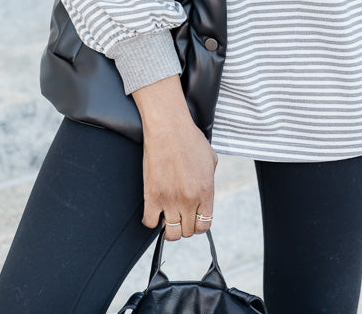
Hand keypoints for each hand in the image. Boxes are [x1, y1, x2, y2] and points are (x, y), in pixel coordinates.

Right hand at [132, 75, 217, 239]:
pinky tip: (153, 209)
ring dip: (169, 227)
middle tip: (178, 215)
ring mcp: (170, 200)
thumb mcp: (211, 159)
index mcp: (206, 191)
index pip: (204, 225)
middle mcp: (190, 199)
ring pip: (171, 234)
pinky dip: (151, 219)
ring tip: (167, 215)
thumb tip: (205, 193)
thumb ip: (211, 179)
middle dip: (183, 225)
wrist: (168, 128)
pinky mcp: (152, 196)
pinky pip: (150, 222)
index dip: (197, 224)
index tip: (192, 218)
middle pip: (187, 232)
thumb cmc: (189, 139)